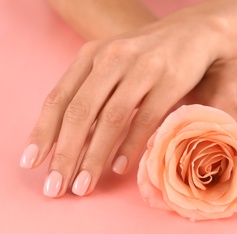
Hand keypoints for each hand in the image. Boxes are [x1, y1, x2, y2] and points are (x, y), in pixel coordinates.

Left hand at [20, 14, 224, 196]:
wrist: (193, 32)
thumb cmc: (148, 55)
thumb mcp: (114, 64)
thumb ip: (93, 94)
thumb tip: (73, 139)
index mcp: (91, 55)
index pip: (59, 98)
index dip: (43, 132)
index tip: (32, 163)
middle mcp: (112, 58)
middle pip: (80, 112)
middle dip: (65, 153)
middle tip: (56, 186)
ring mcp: (142, 69)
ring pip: (111, 118)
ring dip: (94, 156)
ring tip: (84, 185)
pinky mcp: (169, 81)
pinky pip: (145, 119)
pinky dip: (130, 145)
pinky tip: (119, 167)